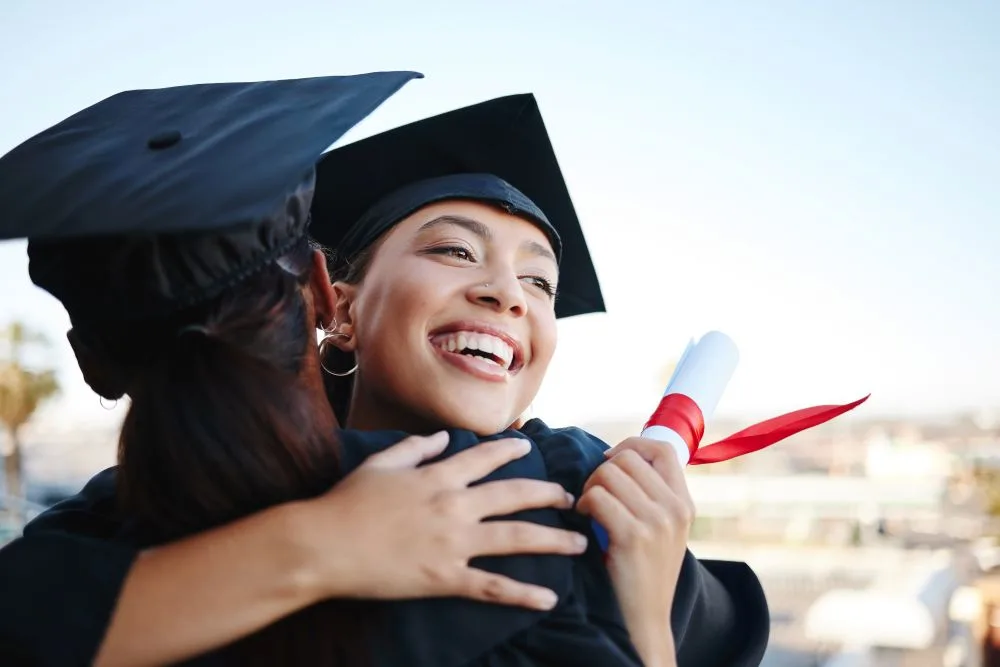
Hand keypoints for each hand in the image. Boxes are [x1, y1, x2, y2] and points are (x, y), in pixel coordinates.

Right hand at [297, 432, 586, 609]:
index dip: (510, 451)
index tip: (529, 448)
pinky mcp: (445, 577)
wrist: (323, 545)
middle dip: (547, 494)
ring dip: (552, 540)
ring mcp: (453, 543)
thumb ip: (415, 447)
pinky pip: (492, 586)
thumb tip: (442, 436)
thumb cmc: (345, 502)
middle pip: (514, 495)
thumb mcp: (380, 463)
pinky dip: (523, 593)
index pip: (485, 458)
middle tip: (570, 498)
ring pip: (515, 538)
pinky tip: (549, 598)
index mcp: (438, 476)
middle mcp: (454, 505)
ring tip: (579, 544)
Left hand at [577, 438, 692, 666]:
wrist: (645, 619)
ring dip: (589, 487)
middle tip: (594, 494)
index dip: (631, 445)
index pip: (663, 448)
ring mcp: (657, 522)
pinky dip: (583, 504)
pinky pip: (597, 497)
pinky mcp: (634, 536)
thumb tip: (617, 456)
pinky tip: (584, 520)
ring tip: (589, 509)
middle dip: (602, 470)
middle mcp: (676, 508)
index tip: (610, 460)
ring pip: (608, 474)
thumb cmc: (642, 572)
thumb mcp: (662, 530)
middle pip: (628, 458)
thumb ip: (651, 496)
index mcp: (684, 503)